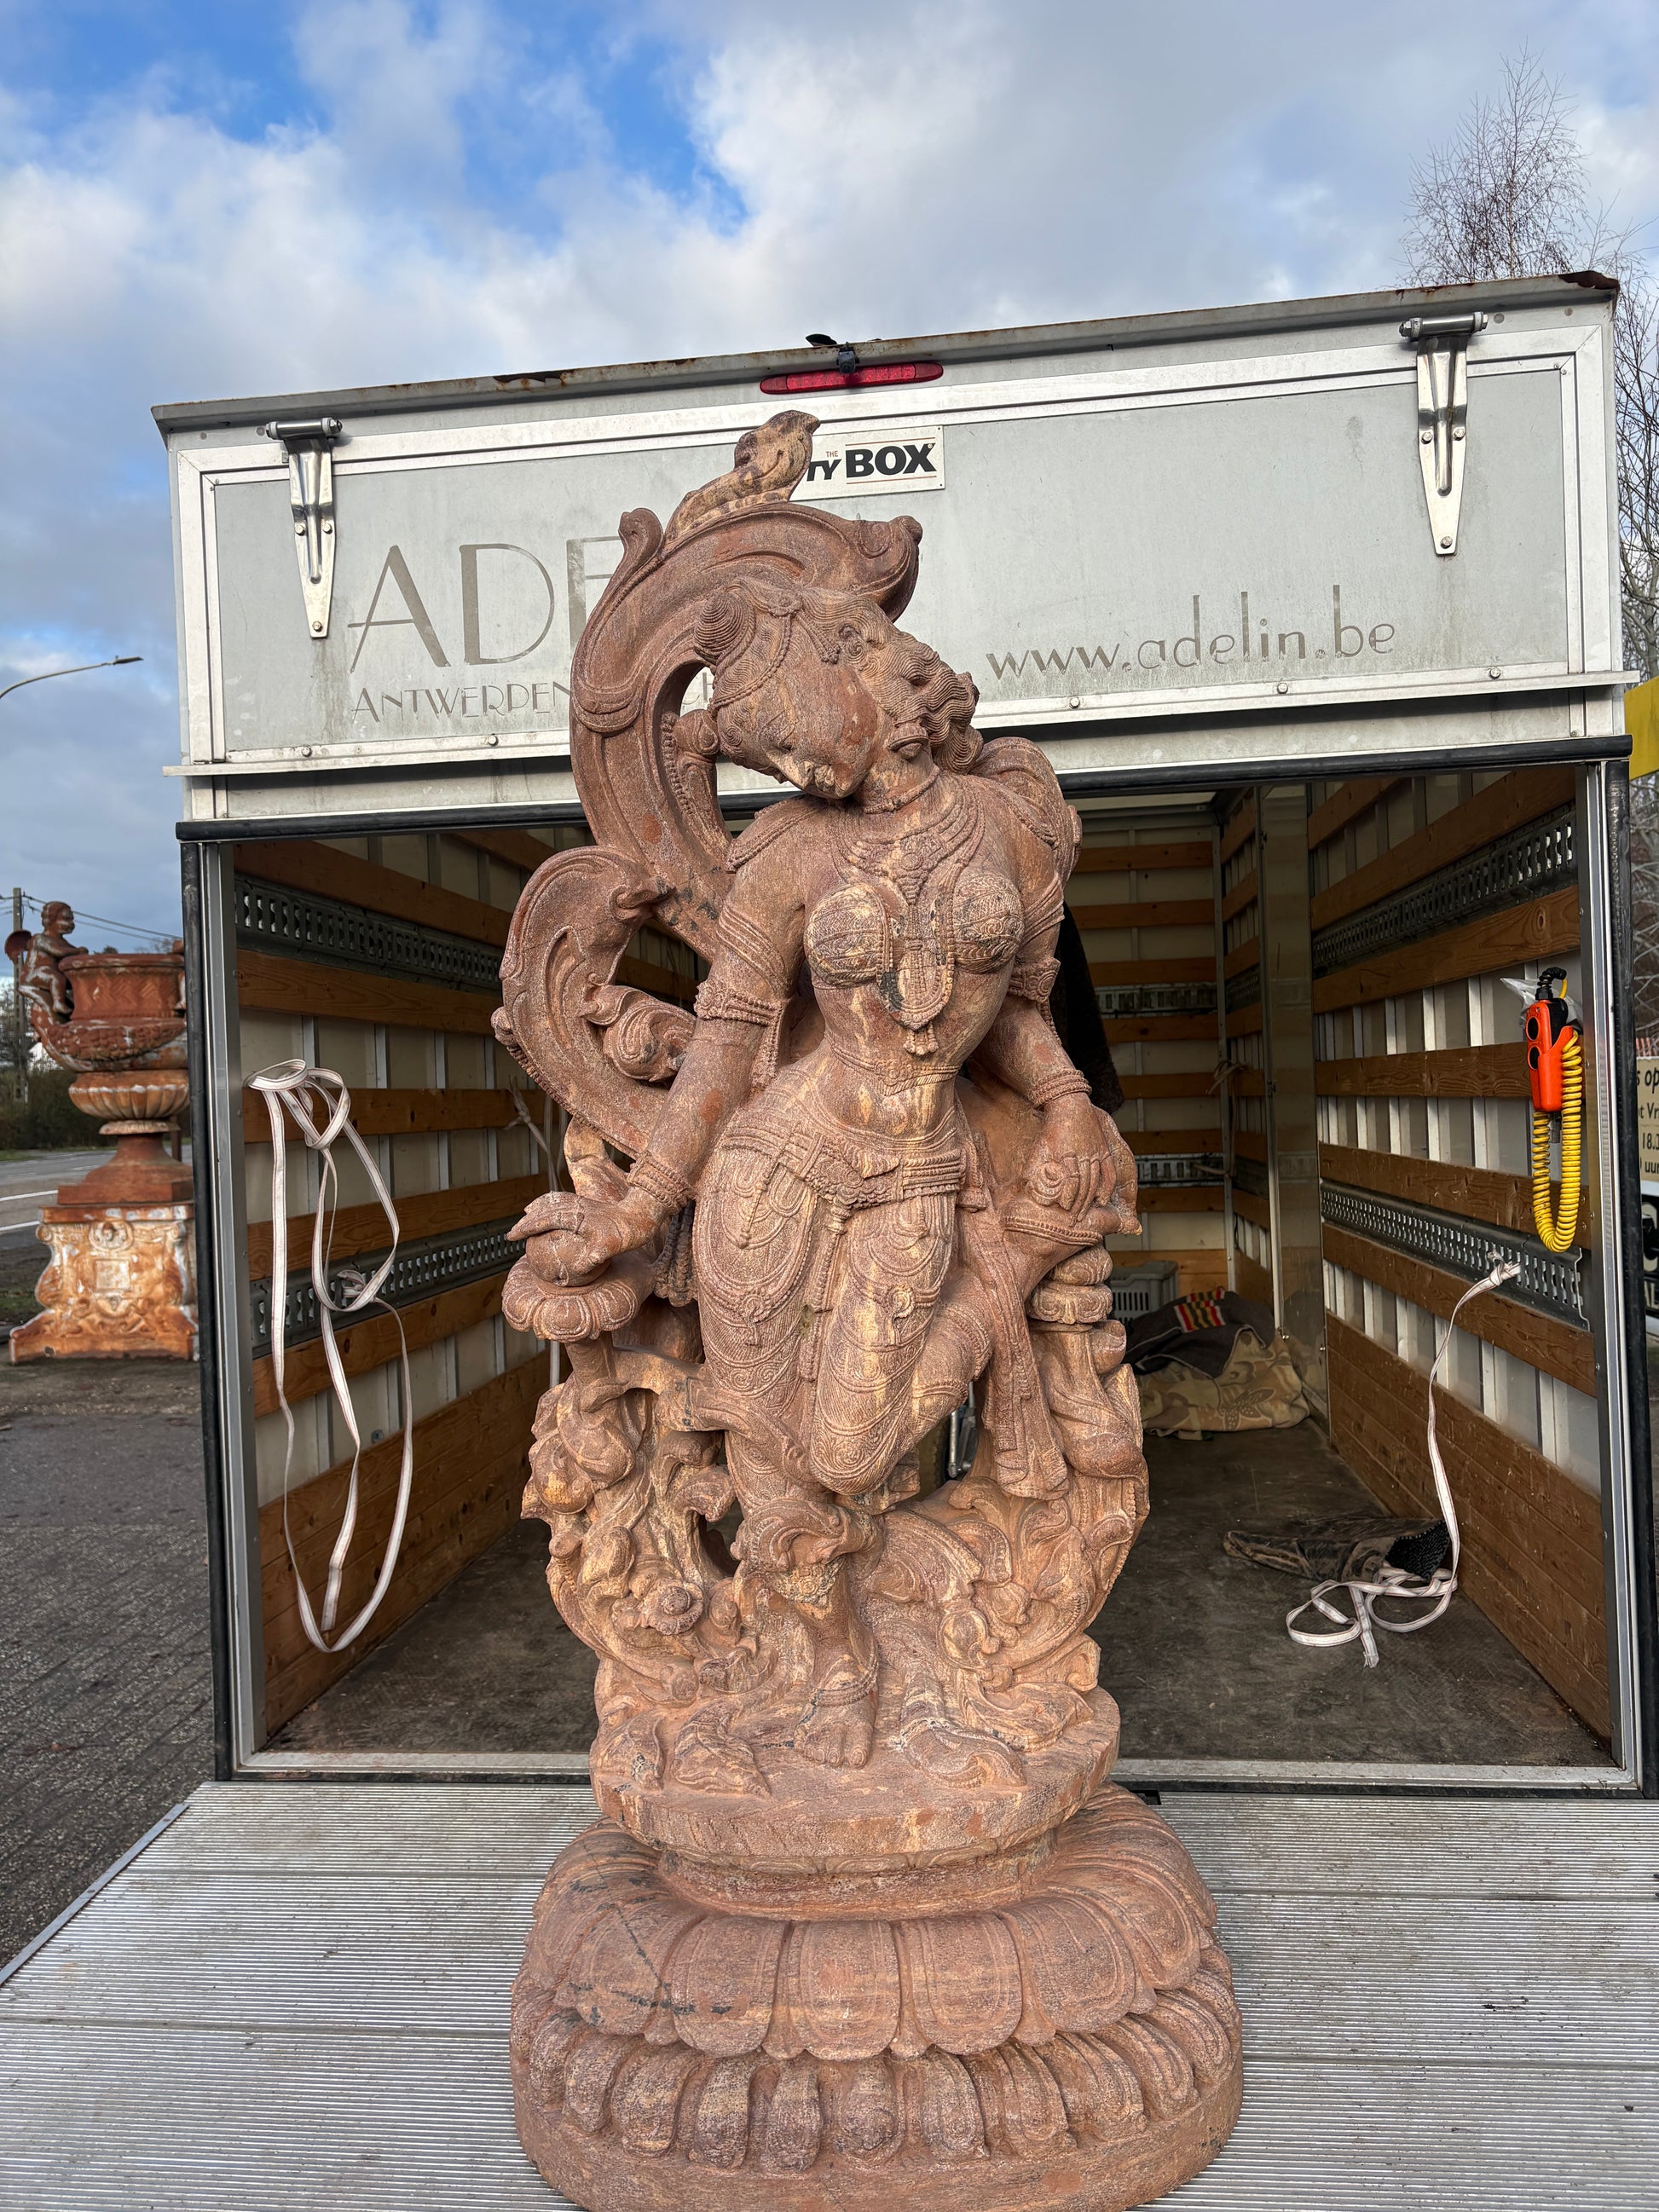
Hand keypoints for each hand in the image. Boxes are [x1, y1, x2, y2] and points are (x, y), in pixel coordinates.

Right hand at [508, 1188, 657, 1284]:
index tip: (512, 1236)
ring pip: (553, 1201)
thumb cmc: (626, 1234)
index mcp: (576, 1217)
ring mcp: (581, 1202)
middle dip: (527, 1221)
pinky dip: (551, 1202)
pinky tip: (551, 1206)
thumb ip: (594, 1257)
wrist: (642, 1214)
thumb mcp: (610, 1248)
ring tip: (526, 1215)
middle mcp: (575, 1206)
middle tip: (512, 1232)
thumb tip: (579, 1270)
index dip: (527, 1228)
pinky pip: (563, 1199)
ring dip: (538, 1209)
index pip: (544, 1220)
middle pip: (544, 1210)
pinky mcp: (588, 1202)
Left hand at [1026, 1093, 1109, 1216]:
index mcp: (1066, 1153)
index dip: (1069, 1197)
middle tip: (1074, 1222)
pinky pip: (1109, 1172)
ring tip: (1085, 1215)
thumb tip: (1026, 1183)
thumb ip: (1033, 1165)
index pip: (1071, 1181)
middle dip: (1079, 1206)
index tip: (1064, 1210)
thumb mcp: (1040, 1145)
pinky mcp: (1104, 1150)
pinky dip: (1107, 1187)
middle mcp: (1083, 1154)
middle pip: (1084, 1185)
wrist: (1069, 1103)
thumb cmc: (1052, 1126)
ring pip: (1096, 1181)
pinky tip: (1102, 1199)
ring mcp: (1096, 1152)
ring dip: (1091, 1200)